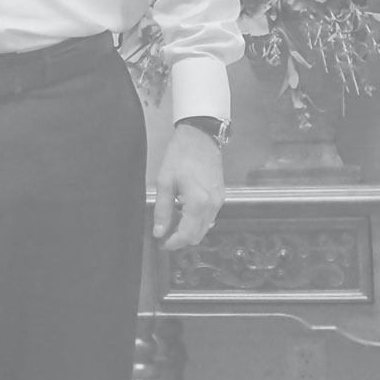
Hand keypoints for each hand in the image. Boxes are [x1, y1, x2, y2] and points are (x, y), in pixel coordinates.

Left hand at [152, 121, 224, 249]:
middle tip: (164, 233)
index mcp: (198, 203)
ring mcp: (219, 201)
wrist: (200, 136)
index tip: (161, 242)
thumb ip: (162, 209)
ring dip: (189, 230)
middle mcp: (212, 206)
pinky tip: (183, 211)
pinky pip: (209, 217)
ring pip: (205, 228)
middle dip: (181, 239)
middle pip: (198, 235)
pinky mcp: (220, 196)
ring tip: (172, 221)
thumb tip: (159, 231)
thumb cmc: (180, 155)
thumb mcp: (165, 181)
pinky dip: (196, 220)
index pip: (188, 235)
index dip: (173, 243)